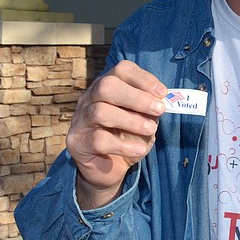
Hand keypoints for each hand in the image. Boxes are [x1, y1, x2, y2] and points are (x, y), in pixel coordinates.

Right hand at [66, 60, 165, 208]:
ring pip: (100, 111)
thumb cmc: (127, 138)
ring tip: (150, 130)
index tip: (162, 93)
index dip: (143, 78)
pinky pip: (98, 140)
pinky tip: (139, 150)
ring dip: (131, 120)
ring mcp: (80, 120)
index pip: (121, 70)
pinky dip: (123, 145)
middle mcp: (89, 98)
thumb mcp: (143, 120)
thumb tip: (161, 101)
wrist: (108, 169)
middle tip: (159, 110)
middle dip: (137, 98)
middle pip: (107, 86)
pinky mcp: (77, 142)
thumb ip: (150, 109)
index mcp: (106, 86)